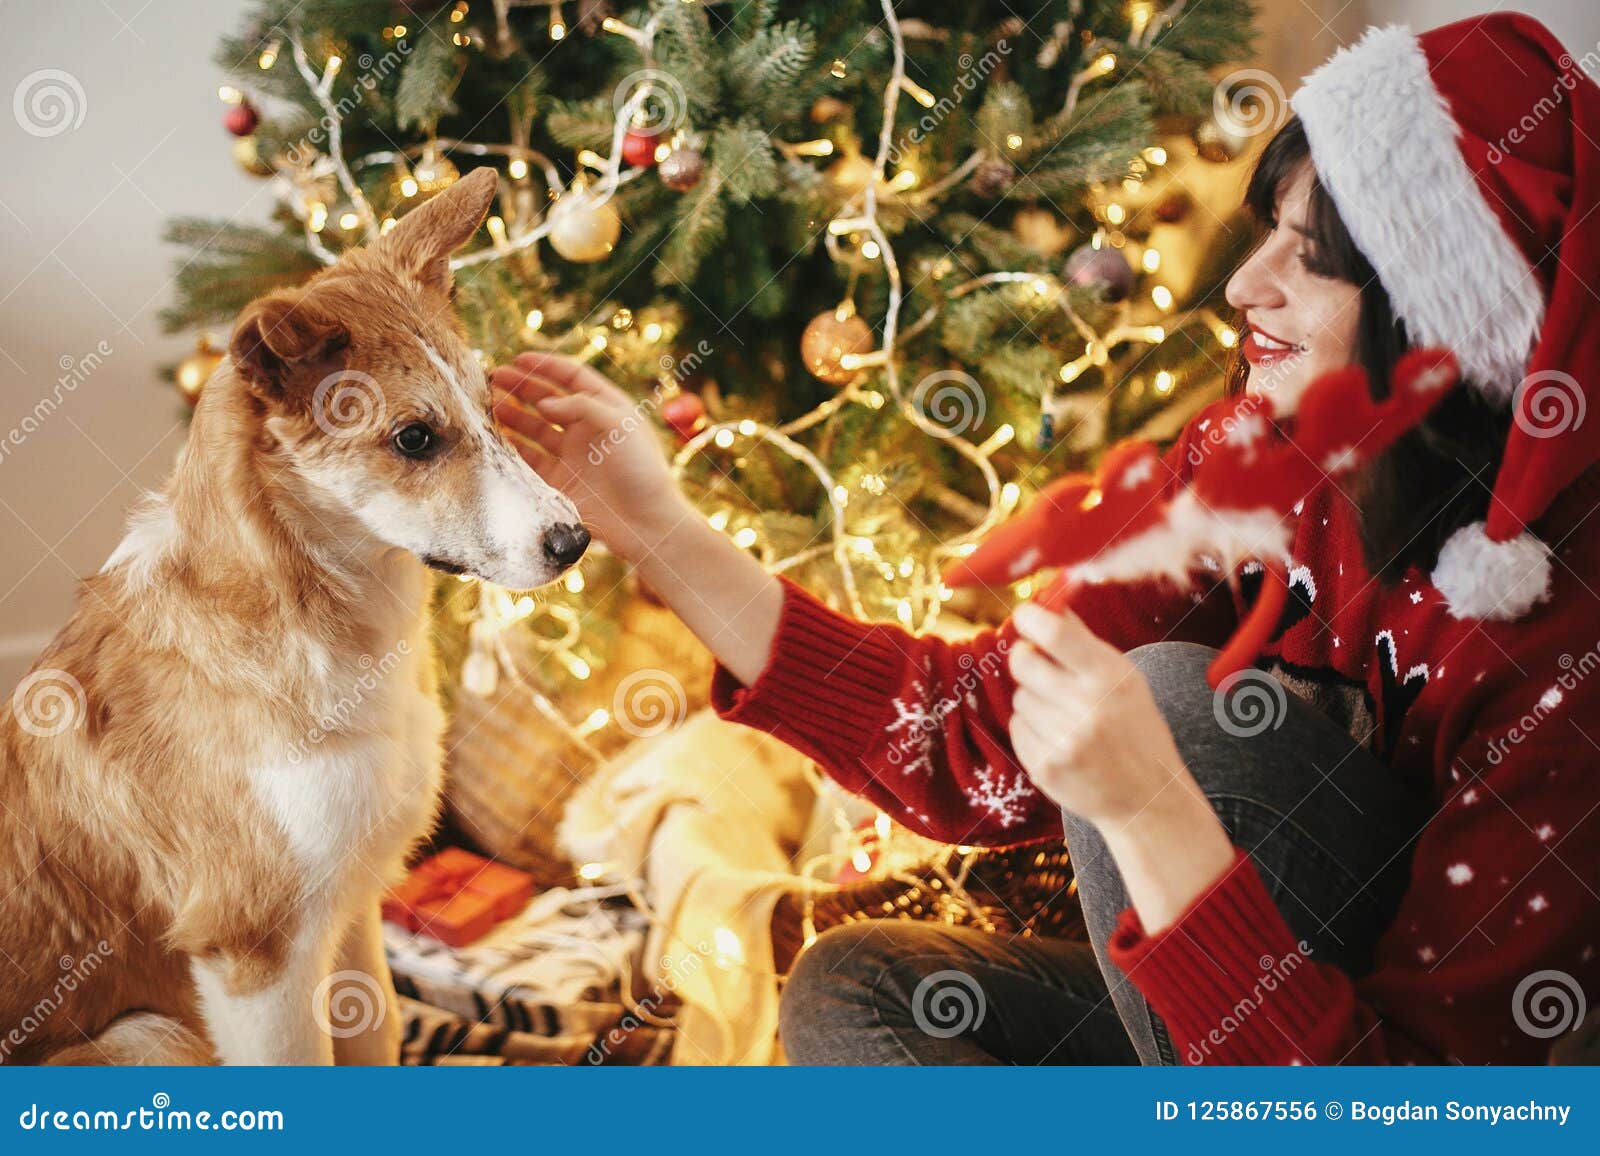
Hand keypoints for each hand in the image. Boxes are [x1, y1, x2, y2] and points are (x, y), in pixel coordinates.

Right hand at [491, 352, 690, 563]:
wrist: (646, 523)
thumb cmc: (642, 470)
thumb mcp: (620, 425)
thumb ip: (581, 406)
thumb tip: (543, 402)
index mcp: (606, 409)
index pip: (572, 377)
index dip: (546, 365)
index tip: (518, 358)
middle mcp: (587, 430)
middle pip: (548, 400)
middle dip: (521, 387)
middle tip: (493, 377)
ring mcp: (572, 456)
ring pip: (534, 428)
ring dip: (512, 414)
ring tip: (489, 403)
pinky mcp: (559, 483)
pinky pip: (530, 460)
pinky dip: (513, 447)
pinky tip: (495, 435)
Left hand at [1006, 602, 1196, 830]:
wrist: (1146, 797)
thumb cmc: (1134, 727)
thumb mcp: (1124, 678)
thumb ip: (1083, 641)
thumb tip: (1049, 603)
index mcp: (1110, 678)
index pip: (1055, 634)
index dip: (1030, 618)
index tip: (1025, 615)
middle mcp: (1087, 708)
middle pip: (1023, 662)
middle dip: (1026, 658)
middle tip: (1041, 666)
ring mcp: (1064, 741)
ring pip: (1019, 697)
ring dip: (1033, 699)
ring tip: (1065, 714)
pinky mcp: (1044, 768)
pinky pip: (1016, 728)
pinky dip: (1031, 728)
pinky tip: (1058, 738)